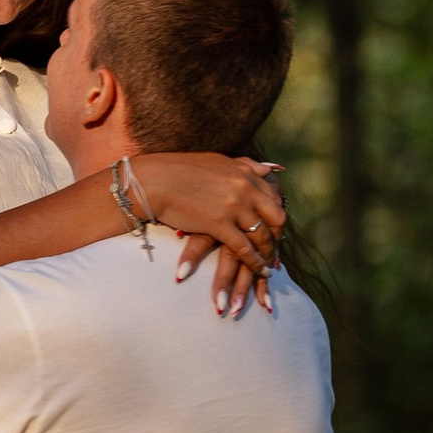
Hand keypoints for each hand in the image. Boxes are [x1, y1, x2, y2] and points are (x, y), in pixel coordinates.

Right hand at [125, 155, 285, 320]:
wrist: (154, 180)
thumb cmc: (179, 170)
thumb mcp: (218, 161)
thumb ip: (243, 166)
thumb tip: (262, 168)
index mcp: (245, 171)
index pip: (273, 195)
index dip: (276, 214)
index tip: (275, 227)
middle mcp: (245, 187)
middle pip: (276, 216)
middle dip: (278, 235)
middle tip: (275, 248)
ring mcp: (234, 206)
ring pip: (262, 235)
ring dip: (269, 253)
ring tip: (270, 266)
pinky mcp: (220, 224)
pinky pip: (245, 248)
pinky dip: (256, 263)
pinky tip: (260, 271)